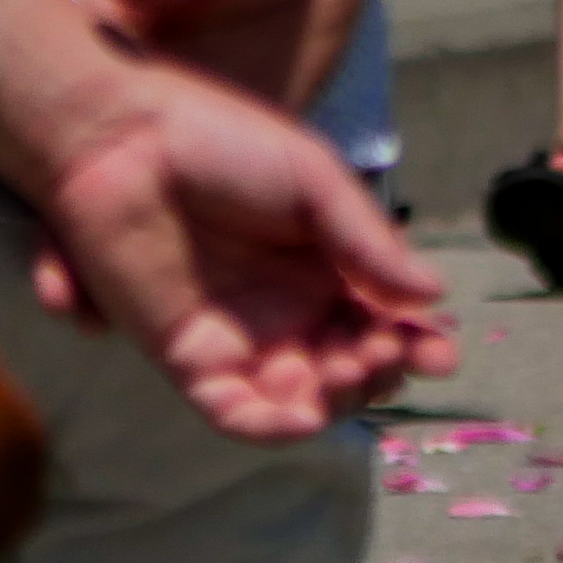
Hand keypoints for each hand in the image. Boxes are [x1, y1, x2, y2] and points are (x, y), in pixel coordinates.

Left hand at [26, 54, 457, 440]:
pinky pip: (235, 410)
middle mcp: (290, 309)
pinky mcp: (187, 356)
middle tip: (380, 348)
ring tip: (348, 369)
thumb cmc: (221, 141)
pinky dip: (272, 425)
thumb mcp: (314, 180)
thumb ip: (368, 240)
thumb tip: (433, 295)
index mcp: (328, 267)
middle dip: (379, 372)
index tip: (439, 353)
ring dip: (336, 401)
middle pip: (351, 369)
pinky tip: (304, 415)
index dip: (417, 345)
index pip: (385, 323)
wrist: (123, 137)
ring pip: (302, 399)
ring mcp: (240, 337)